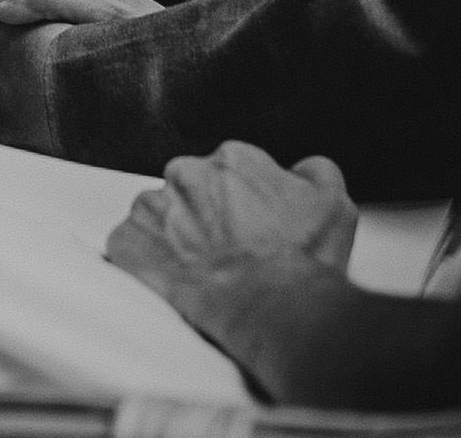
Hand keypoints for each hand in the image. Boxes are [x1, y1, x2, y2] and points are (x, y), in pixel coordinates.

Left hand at [105, 142, 359, 373]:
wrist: (267, 303)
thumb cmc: (300, 256)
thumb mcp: (332, 201)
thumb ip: (313, 170)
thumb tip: (299, 169)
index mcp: (231, 157)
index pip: (230, 173)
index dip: (242, 204)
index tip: (250, 229)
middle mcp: (186, 172)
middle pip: (192, 191)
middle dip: (205, 216)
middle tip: (225, 252)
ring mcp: (152, 206)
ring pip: (159, 217)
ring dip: (173, 237)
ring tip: (200, 270)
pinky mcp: (127, 242)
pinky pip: (129, 246)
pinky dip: (143, 260)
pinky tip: (170, 279)